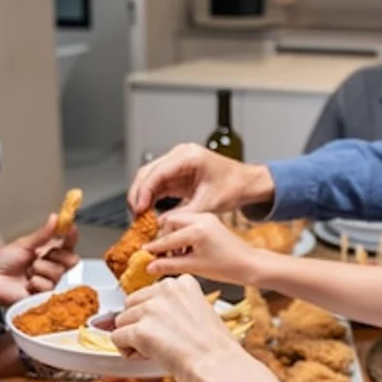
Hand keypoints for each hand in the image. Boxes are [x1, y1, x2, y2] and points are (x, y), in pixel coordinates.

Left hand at [0, 215, 79, 309]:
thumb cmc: (2, 262)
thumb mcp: (23, 244)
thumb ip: (42, 234)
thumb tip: (55, 218)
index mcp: (47, 252)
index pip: (67, 244)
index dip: (71, 236)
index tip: (71, 228)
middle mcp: (50, 266)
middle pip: (70, 259)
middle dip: (57, 255)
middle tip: (43, 254)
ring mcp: (47, 281)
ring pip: (58, 272)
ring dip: (41, 269)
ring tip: (27, 271)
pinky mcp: (43, 295)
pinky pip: (49, 286)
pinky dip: (36, 282)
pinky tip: (27, 283)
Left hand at [111, 275, 243, 381]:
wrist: (218, 365)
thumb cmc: (214, 348)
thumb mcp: (198, 312)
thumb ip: (173, 308)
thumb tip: (148, 317)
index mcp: (181, 283)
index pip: (150, 293)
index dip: (154, 315)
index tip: (166, 328)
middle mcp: (165, 290)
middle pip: (131, 304)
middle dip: (139, 323)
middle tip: (159, 341)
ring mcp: (151, 309)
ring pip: (121, 322)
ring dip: (133, 338)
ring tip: (156, 350)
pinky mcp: (141, 330)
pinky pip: (117, 339)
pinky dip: (127, 351)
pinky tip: (147, 356)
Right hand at [128, 142, 274, 215]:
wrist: (247, 184)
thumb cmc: (234, 187)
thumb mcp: (209, 204)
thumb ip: (185, 214)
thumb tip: (162, 225)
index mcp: (188, 156)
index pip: (157, 172)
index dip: (144, 191)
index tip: (138, 209)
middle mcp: (179, 155)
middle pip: (148, 173)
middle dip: (138, 195)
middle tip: (134, 216)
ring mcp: (177, 163)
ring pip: (149, 179)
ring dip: (142, 197)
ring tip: (139, 218)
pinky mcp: (177, 173)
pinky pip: (158, 185)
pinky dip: (150, 199)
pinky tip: (147, 213)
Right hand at [146, 212, 265, 284]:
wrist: (250, 264)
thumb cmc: (228, 267)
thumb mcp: (195, 267)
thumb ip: (169, 265)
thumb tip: (150, 267)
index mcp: (198, 229)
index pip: (167, 238)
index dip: (154, 248)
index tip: (144, 254)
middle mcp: (202, 219)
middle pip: (169, 222)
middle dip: (163, 237)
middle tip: (160, 254)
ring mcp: (206, 217)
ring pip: (178, 221)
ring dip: (172, 236)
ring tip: (176, 255)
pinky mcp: (209, 220)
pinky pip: (187, 223)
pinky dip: (182, 234)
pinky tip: (185, 250)